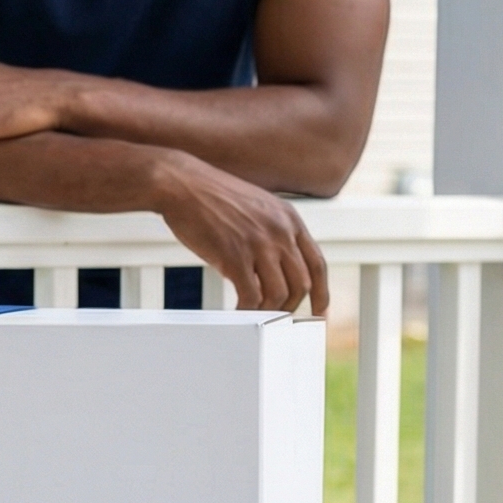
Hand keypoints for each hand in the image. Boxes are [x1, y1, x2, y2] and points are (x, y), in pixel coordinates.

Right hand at [152, 153, 328, 314]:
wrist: (181, 184)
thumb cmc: (210, 196)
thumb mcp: (255, 206)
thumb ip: (270, 231)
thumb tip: (271, 263)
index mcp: (289, 219)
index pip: (317, 264)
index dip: (321, 292)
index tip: (318, 311)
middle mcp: (280, 232)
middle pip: (302, 284)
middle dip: (291, 307)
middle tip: (276, 317)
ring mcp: (259, 245)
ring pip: (279, 294)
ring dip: (268, 312)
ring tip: (253, 315)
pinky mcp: (234, 257)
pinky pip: (251, 297)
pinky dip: (246, 311)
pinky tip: (236, 312)